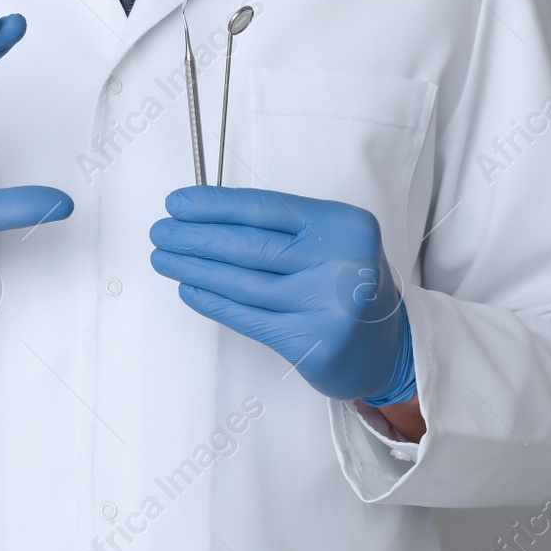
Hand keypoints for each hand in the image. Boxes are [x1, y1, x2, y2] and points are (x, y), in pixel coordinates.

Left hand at [149, 187, 415, 406]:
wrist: (389, 346)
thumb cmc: (350, 282)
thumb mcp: (333, 239)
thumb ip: (284, 227)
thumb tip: (208, 216)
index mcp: (344, 225)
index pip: (265, 208)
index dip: (214, 205)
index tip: (178, 204)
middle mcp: (341, 263)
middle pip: (249, 245)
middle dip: (195, 237)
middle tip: (161, 231)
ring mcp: (327, 306)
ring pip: (243, 282)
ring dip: (194, 268)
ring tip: (166, 258)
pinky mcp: (311, 344)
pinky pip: (247, 317)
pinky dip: (212, 302)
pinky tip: (190, 289)